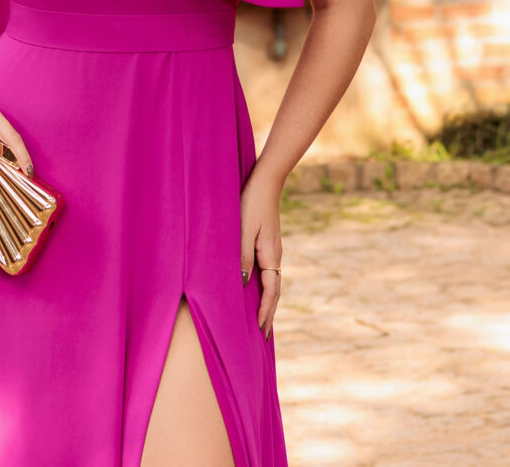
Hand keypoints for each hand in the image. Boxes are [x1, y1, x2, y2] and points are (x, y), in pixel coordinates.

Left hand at [239, 165, 282, 340]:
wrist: (265, 182)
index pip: (270, 292)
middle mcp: (274, 255)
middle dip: (268, 313)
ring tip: (260, 319)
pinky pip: (267, 271)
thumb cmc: (251, 203)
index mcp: (270, 255)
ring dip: (267, 302)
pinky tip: (256, 289)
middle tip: (262, 335)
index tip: (260, 331)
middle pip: (274, 291)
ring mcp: (272, 250)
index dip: (265, 312)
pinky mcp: (267, 243)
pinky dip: (264, 287)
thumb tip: (243, 284)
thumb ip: (242, 256)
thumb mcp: (243, 230)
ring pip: (271, 282)